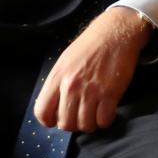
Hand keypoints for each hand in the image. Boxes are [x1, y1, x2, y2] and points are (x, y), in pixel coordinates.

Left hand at [32, 7, 148, 132]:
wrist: (115, 32)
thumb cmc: (91, 46)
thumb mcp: (66, 61)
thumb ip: (58, 83)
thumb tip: (57, 106)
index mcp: (57, 77)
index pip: (42, 112)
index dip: (50, 120)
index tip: (58, 118)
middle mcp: (71, 86)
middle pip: (65, 124)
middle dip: (73, 124)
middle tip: (81, 115)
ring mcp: (91, 91)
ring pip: (85, 125)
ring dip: (91, 124)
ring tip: (95, 113)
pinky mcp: (110, 94)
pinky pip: (104, 120)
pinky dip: (106, 120)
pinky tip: (107, 110)